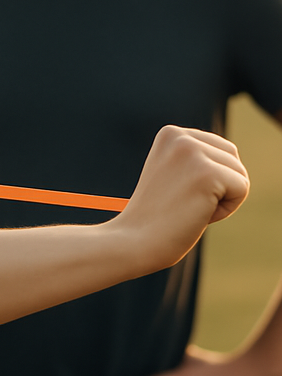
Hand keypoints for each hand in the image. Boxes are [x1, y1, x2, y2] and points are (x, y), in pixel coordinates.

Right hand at [118, 126, 247, 272]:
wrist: (134, 241)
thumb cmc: (155, 216)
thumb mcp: (173, 175)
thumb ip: (196, 160)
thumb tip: (229, 159)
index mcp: (170, 134)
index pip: (220, 149)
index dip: (207, 178)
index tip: (176, 191)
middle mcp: (180, 137)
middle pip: (233, 158)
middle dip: (219, 186)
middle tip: (184, 202)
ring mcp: (192, 153)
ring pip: (239, 174)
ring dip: (221, 199)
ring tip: (188, 208)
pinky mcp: (207, 173)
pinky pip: (241, 189)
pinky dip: (225, 209)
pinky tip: (196, 214)